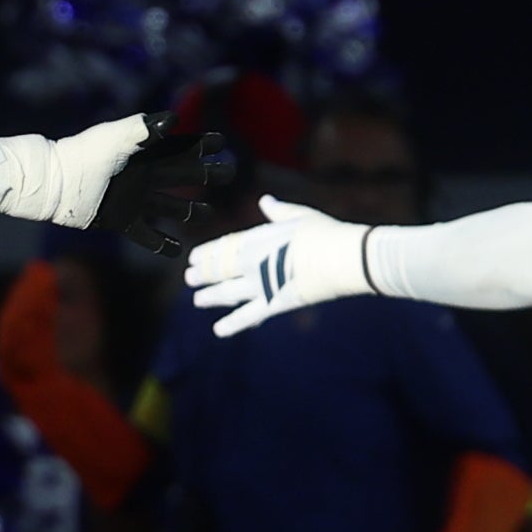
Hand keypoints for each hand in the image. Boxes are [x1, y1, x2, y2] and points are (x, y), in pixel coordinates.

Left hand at [88, 111, 229, 254]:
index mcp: (144, 154)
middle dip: (205, 175)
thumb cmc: (82, 155)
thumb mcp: (113, 137)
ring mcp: (134, 200)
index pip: (179, 148)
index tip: (221, 142)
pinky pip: (148, 235)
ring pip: (169, 207)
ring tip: (207, 214)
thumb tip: (174, 120)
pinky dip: (162, 244)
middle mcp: (143, 176)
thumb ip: (142, 128)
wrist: (54, 185)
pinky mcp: (122, 221)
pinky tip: (177, 250)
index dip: (200, 144)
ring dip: (189, 211)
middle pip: (182, 177)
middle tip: (228, 174)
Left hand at [185, 197, 370, 334]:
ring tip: (198, 300)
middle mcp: (252, 262)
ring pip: (227, 293)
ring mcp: (261, 284)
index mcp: (257, 238)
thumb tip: (265, 201)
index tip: (194, 258)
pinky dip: (232, 324)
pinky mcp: (274, 304)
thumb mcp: (299, 216)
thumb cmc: (324, 233)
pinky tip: (218, 330)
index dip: (207, 254)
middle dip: (203, 274)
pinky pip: (248, 317)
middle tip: (189, 278)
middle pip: (220, 270)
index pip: (224, 247)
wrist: (341, 257)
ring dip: (210, 297)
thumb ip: (278, 212)